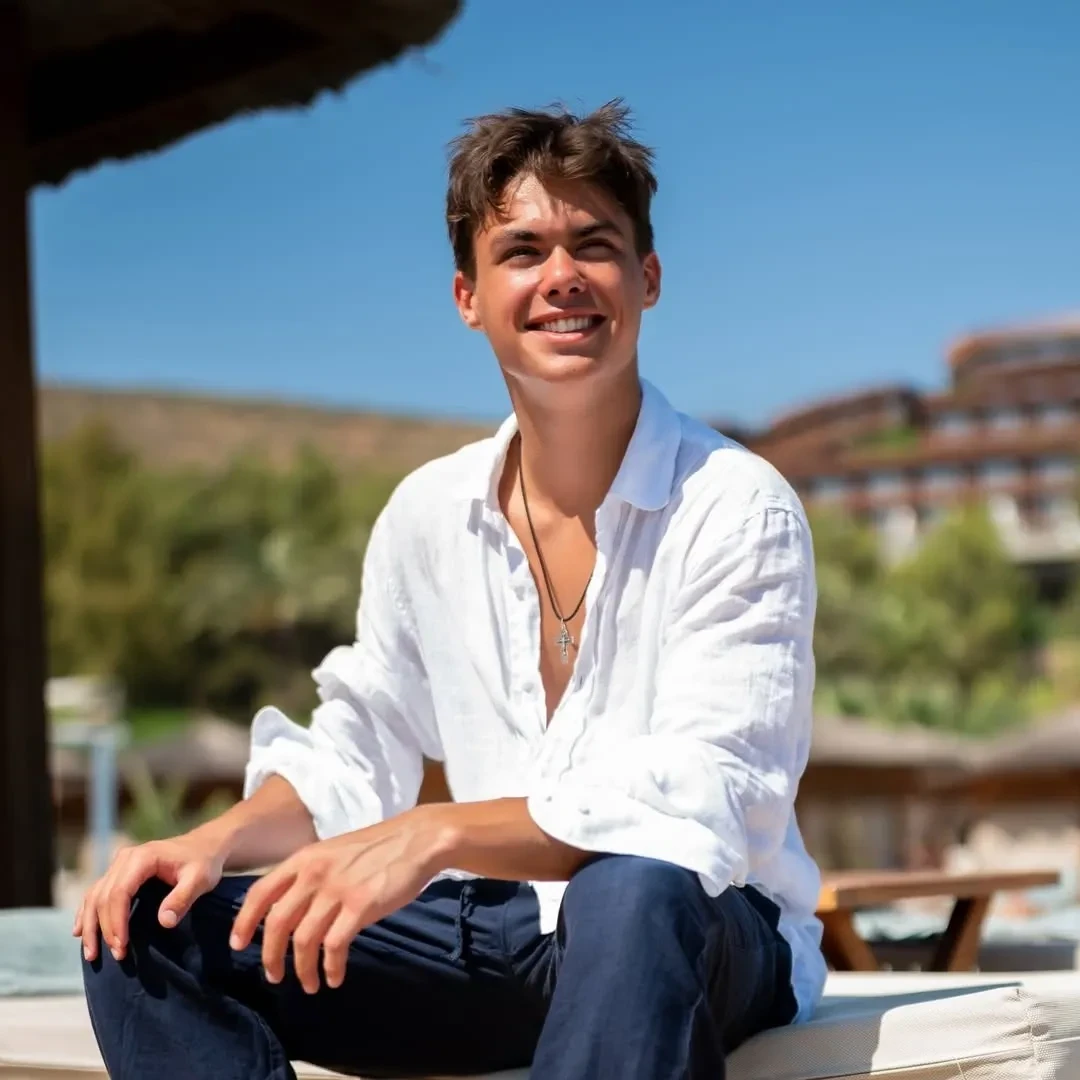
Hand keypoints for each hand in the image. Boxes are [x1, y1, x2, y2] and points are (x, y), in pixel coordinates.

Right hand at [73, 830, 228, 962]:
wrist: (205, 845)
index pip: (119, 892)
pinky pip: (96, 892)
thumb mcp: (200, 879)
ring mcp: (119, 864)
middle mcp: (125, 858)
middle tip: (116, 955)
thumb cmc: (204, 862)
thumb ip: (183, 898)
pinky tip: (79, 931)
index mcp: (143, 857)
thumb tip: (164, 922)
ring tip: (92, 954)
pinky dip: (86, 913)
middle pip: (103, 896)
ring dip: (90, 925)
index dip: (116, 921)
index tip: (121, 946)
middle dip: (104, 929)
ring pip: (94, 896)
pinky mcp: (119, 871)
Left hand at [229, 806, 453, 993]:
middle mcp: (314, 873)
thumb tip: (291, 910)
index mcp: (305, 859)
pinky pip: (334, 947)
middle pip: (277, 923)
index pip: (260, 892)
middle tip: (274, 976)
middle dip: (271, 956)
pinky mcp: (360, 906)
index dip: (244, 921)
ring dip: (302, 969)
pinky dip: (331, 968)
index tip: (238, 945)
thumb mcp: (334, 852)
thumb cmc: (378, 847)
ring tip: (309, 984)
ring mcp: (337, 889)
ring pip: (304, 940)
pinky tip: (335, 977)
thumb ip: (311, 875)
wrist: (416, 839)